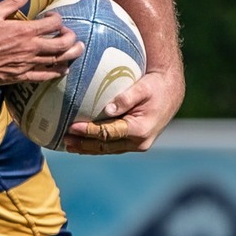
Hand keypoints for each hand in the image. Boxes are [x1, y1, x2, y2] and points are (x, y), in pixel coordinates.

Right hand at [0, 0, 82, 87]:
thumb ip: (13, 1)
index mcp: (24, 31)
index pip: (54, 24)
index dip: (58, 19)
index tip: (52, 18)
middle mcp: (29, 48)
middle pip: (62, 44)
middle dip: (72, 38)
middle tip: (72, 35)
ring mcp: (26, 64)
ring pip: (57, 61)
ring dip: (70, 55)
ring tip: (76, 50)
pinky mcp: (19, 77)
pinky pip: (44, 76)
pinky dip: (56, 73)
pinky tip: (63, 69)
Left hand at [63, 69, 185, 153]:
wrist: (171, 92)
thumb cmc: (156, 86)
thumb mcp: (143, 87)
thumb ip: (126, 98)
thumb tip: (108, 108)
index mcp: (140, 129)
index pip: (107, 133)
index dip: (88, 131)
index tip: (72, 127)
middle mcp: (139, 142)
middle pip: (105, 146)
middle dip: (83, 143)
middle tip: (63, 139)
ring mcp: (138, 145)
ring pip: (107, 149)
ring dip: (87, 148)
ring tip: (68, 144)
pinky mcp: (135, 143)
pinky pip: (112, 147)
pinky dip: (96, 146)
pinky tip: (82, 144)